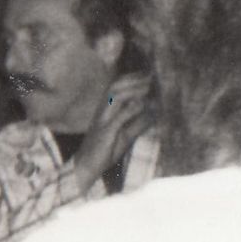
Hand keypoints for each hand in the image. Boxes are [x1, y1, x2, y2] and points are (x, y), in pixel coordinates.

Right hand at [72, 72, 154, 186]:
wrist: (86, 166)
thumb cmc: (105, 150)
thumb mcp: (125, 136)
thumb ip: (138, 125)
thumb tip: (154, 115)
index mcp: (105, 111)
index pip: (115, 88)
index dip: (131, 79)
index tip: (147, 74)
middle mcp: (102, 112)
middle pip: (114, 87)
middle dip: (132, 79)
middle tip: (150, 76)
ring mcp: (102, 121)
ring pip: (114, 97)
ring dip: (133, 90)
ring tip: (148, 88)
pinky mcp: (105, 132)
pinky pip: (118, 117)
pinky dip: (131, 110)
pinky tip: (142, 105)